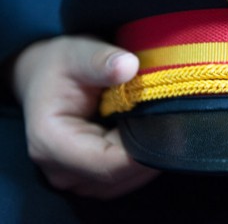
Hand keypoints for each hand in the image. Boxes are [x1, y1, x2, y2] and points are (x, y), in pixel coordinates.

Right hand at [13, 36, 159, 198]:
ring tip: (159, 123)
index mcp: (50, 142)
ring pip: (125, 181)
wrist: (46, 78)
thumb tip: (128, 65)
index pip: (107, 164)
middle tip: (173, 119)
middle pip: (119, 177)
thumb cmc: (63, 66)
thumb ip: (101, 61)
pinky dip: (141, 160)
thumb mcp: (78, 54)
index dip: (144, 151)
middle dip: (150, 152)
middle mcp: (59, 170)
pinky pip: (125, 179)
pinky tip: (149, 134)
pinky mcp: (90, 179)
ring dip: (148, 157)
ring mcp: (75, 179)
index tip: (172, 127)